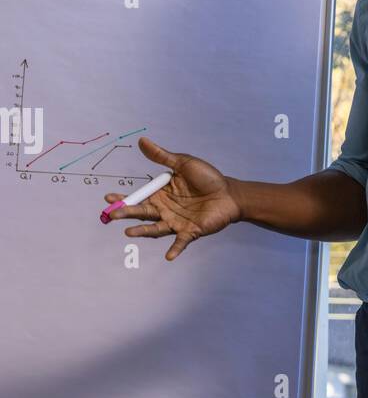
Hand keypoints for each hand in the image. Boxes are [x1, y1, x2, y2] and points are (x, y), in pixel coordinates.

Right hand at [103, 136, 241, 259]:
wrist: (229, 192)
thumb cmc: (207, 177)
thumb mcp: (183, 163)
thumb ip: (162, 156)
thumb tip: (141, 140)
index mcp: (161, 193)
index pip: (138, 196)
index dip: (124, 197)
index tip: (108, 197)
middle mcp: (165, 210)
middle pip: (142, 213)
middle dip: (126, 213)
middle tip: (112, 214)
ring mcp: (176, 222)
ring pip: (156, 228)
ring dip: (143, 231)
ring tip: (129, 232)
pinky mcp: (191, 232)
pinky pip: (181, 242)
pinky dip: (175, 249)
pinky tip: (169, 256)